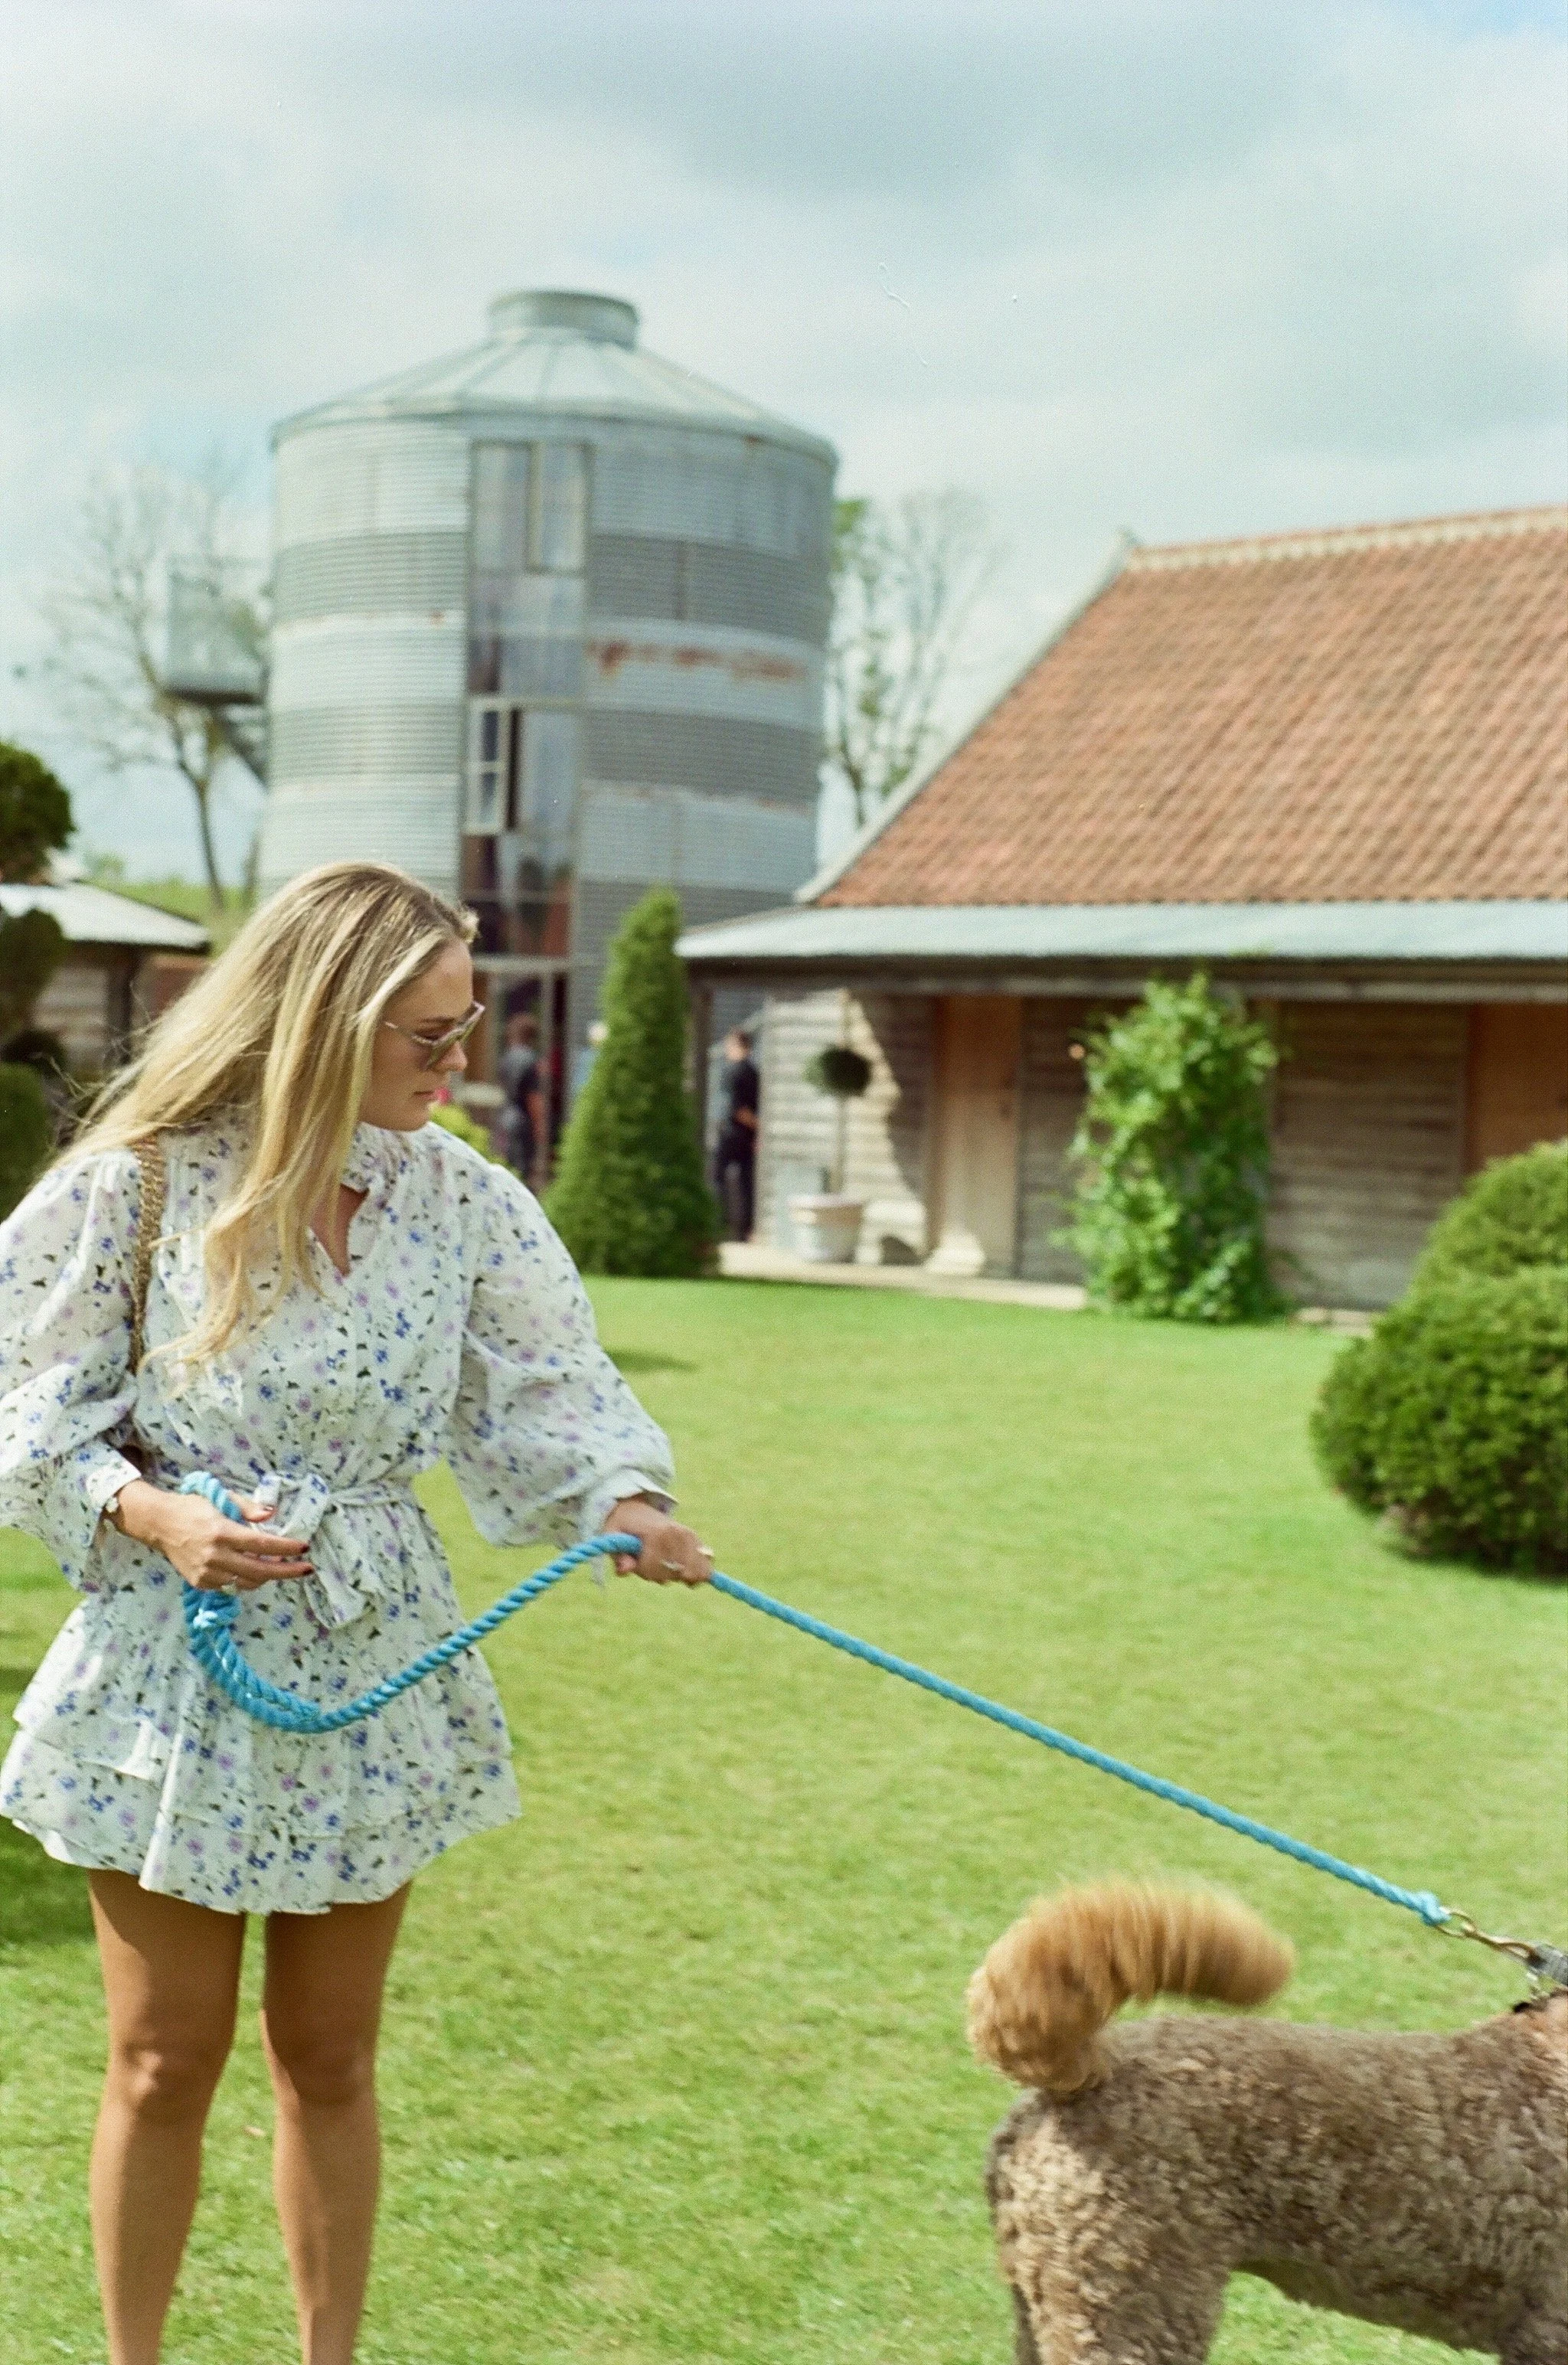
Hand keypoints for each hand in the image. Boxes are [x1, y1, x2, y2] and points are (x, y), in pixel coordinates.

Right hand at [114, 1479, 314, 1593]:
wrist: (160, 1524)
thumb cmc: (194, 1507)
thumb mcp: (221, 1498)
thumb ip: (247, 1507)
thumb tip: (271, 1514)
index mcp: (222, 1532)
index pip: (262, 1544)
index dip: (286, 1548)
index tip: (304, 1548)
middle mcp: (215, 1556)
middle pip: (260, 1570)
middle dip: (287, 1571)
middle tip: (306, 1569)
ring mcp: (207, 1573)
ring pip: (247, 1582)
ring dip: (267, 1576)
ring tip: (280, 1567)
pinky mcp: (200, 1583)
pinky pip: (231, 1585)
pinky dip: (245, 1578)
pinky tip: (252, 1568)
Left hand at [602, 1497, 713, 1586]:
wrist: (635, 1508)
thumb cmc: (622, 1526)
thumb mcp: (612, 1537)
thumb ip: (618, 1556)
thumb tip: (624, 1570)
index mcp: (657, 1533)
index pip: (656, 1568)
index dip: (643, 1570)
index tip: (635, 1561)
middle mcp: (678, 1534)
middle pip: (676, 1573)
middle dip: (660, 1575)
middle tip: (649, 1562)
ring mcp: (690, 1536)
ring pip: (695, 1571)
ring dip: (680, 1576)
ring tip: (667, 1567)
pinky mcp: (696, 1540)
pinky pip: (707, 1564)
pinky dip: (698, 1573)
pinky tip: (687, 1575)